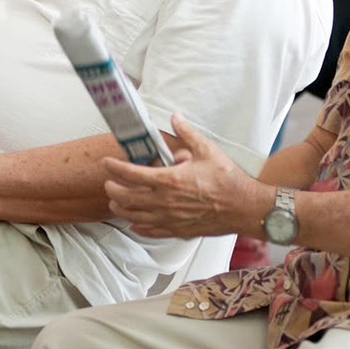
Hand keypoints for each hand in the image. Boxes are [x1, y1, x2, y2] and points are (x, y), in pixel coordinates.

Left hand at [103, 113, 260, 237]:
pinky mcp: (176, 230)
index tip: (107, 163)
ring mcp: (168, 219)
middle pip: (125, 198)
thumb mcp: (207, 150)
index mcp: (169, 180)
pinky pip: (148, 231)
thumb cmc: (227, 180)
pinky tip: (135, 220)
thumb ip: (187, 133)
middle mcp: (164, 202)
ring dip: (119, 208)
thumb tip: (175, 117)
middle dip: (112, 188)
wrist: (243, 207)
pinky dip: (136, 225)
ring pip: (132, 216)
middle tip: (110, 181)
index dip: (114, 168)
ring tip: (117, 201)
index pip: (130, 174)